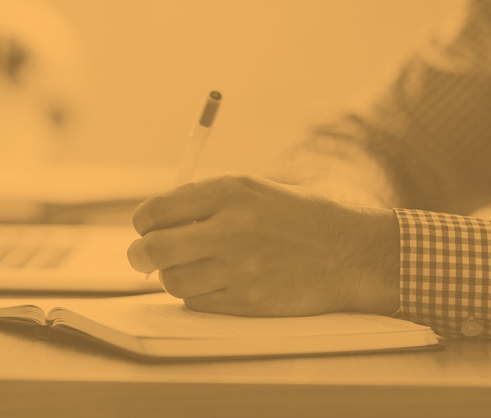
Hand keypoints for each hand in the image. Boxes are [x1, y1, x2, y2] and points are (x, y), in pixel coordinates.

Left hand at [127, 174, 399, 316]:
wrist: (350, 253)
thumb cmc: (299, 217)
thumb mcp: (255, 189)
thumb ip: (206, 200)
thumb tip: (156, 218)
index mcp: (230, 191)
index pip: (157, 210)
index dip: (144, 222)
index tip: (145, 228)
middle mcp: (230, 228)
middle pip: (155, 249)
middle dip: (140, 254)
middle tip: (142, 256)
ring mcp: (238, 268)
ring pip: (172, 280)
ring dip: (172, 276)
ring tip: (189, 267)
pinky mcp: (247, 301)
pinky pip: (196, 302)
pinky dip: (196, 294)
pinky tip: (214, 282)